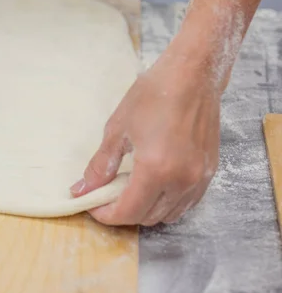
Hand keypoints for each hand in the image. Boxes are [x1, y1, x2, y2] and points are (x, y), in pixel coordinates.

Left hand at [70, 40, 221, 225]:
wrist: (192, 75)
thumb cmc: (153, 95)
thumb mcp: (117, 128)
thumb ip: (100, 164)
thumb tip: (82, 189)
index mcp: (155, 169)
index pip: (128, 212)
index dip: (106, 215)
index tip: (93, 205)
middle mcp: (181, 180)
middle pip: (147, 217)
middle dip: (124, 212)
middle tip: (108, 195)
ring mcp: (199, 177)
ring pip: (169, 214)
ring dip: (146, 209)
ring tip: (130, 189)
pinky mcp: (209, 171)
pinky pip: (187, 202)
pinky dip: (167, 202)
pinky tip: (154, 185)